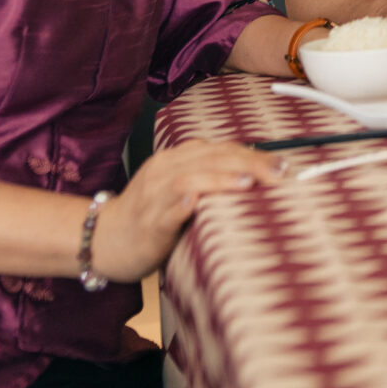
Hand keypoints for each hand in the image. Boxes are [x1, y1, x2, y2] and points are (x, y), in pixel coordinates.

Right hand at [92, 140, 282, 282]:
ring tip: (247, 182)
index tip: (283, 165)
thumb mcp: (181, 188)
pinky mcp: (147, 222)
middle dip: (248, 163)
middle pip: (211, 158)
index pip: (221, 148)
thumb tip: (257, 178)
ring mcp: (154, 196)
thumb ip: (211, 178)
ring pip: (189, 178)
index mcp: (177, 159)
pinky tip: (198, 202)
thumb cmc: (150, 216)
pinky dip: (183, 203)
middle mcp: (165, 170)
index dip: (253, 154)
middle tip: (279, 173)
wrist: (103, 238)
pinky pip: (166, 210)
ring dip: (220, 178)